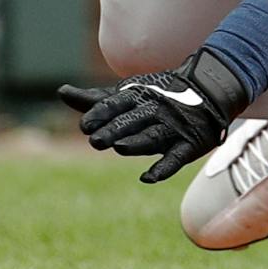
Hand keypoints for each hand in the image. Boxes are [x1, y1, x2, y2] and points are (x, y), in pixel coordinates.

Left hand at [57, 48, 248, 182]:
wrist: (206, 89)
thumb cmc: (157, 96)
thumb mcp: (127, 95)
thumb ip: (95, 99)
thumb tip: (61, 92)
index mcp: (137, 97)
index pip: (116, 104)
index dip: (100, 114)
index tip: (84, 125)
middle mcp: (154, 111)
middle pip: (131, 121)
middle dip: (114, 129)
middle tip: (94, 140)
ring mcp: (172, 128)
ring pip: (152, 137)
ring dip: (136, 143)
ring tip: (119, 148)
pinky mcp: (189, 145)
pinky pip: (176, 158)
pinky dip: (163, 169)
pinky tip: (146, 179)